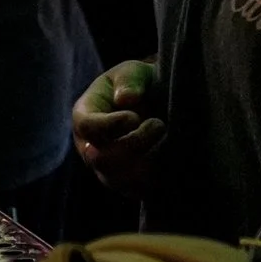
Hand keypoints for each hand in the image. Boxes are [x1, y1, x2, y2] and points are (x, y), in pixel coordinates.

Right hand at [72, 59, 166, 195]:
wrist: (158, 102)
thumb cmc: (140, 84)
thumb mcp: (134, 72)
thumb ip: (129, 80)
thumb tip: (126, 99)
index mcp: (85, 116)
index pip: (86, 127)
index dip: (110, 125)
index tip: (135, 116)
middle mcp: (91, 147)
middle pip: (102, 159)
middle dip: (134, 143)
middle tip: (158, 124)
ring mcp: (109, 169)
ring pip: (121, 180)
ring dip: (150, 160)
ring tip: (167, 138)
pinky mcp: (130, 183)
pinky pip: (140, 189)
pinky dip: (159, 175)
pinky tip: (174, 154)